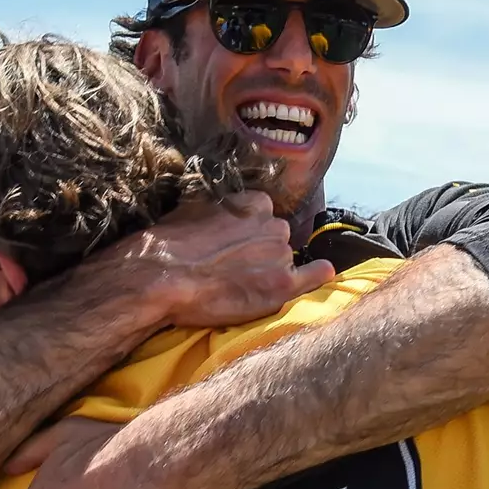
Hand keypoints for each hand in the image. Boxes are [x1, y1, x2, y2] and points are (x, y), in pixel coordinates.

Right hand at [109, 191, 334, 327]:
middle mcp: (273, 225)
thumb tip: (223, 211)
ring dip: (272, 269)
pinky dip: (318, 274)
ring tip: (242, 284)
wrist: (164, 276)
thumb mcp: (195, 208)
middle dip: (262, 251)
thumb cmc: (171, 242)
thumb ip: (220, 209)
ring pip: (285, 260)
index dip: (249, 233)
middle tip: (235, 268)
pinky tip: (323, 273)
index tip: (235, 244)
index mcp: (255, 203)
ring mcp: (280, 255)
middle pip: (277, 238)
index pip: (263, 215)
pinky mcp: (281, 285)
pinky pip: (313, 276)